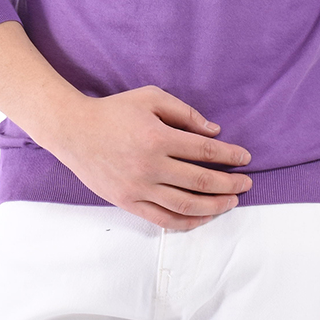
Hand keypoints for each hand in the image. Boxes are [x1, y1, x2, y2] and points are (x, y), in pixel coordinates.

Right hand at [43, 84, 253, 230]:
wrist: (73, 131)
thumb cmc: (114, 110)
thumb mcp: (150, 98)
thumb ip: (185, 113)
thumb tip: (214, 132)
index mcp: (157, 138)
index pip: (204, 152)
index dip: (229, 156)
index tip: (245, 158)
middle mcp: (150, 167)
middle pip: (201, 181)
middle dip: (229, 183)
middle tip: (246, 183)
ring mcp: (138, 189)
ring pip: (186, 206)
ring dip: (214, 206)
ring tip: (231, 201)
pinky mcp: (127, 202)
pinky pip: (163, 219)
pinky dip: (188, 222)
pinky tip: (204, 216)